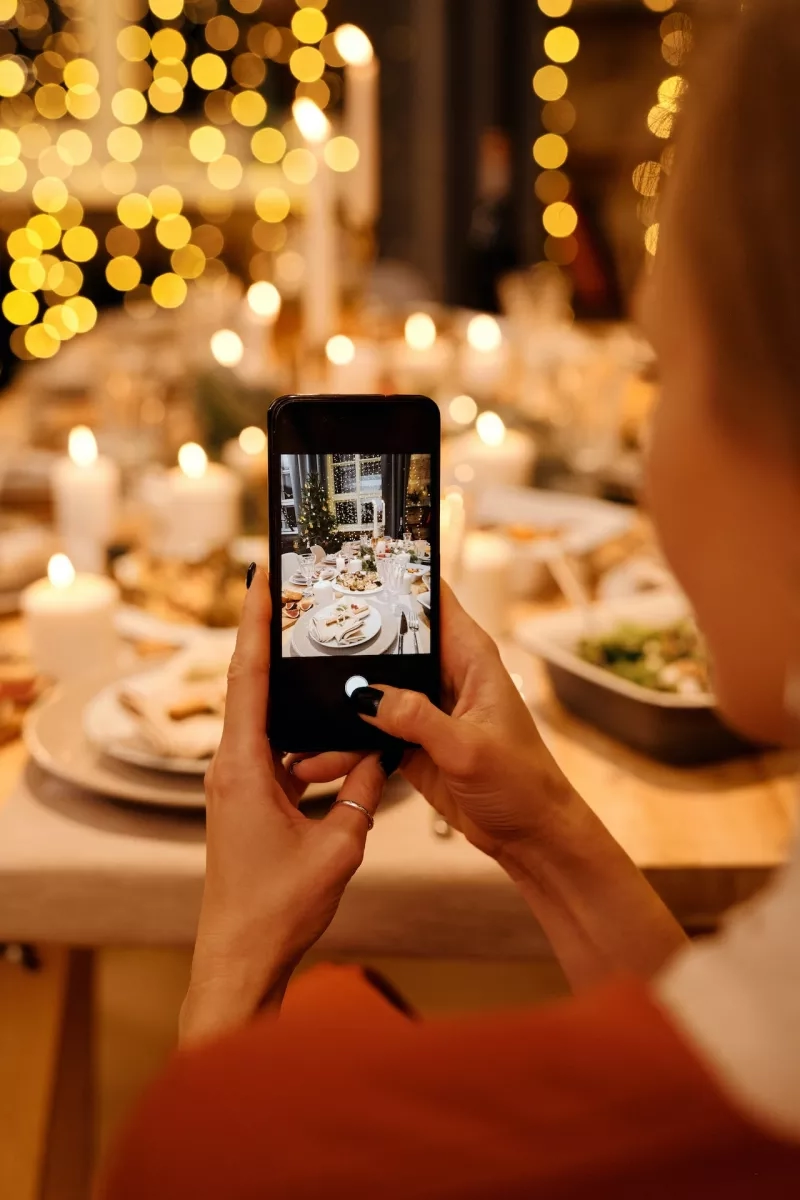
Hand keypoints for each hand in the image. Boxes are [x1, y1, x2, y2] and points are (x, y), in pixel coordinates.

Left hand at [180, 567, 385, 1043]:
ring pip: (259, 714)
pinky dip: (290, 720)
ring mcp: (235, 782)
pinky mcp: (245, 799)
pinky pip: (269, 745)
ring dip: (279, 677)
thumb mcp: (337, 845)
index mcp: (243, 768)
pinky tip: (318, 712)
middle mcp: (230, 767)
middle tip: (289, 589)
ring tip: (307, 638)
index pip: (247, 677)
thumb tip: (381, 749)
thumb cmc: (279, 907)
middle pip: (248, 683)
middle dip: (266, 634)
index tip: (261, 578)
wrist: (240, 956)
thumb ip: (361, 792)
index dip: (254, 623)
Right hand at [293, 583, 575, 866]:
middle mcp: (445, 674)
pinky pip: (368, 733)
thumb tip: (365, 696)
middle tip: (299, 638)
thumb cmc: (522, 782)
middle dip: (348, 642)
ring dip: (339, 705)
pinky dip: (344, 745)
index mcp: (470, 657)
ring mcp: (424, 708)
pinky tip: (315, 757)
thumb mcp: (467, 748)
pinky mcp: (411, 741)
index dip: (395, 578)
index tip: (350, 569)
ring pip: (372, 691)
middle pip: (389, 641)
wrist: (530, 835)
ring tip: (297, 715)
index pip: (431, 598)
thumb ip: (417, 718)